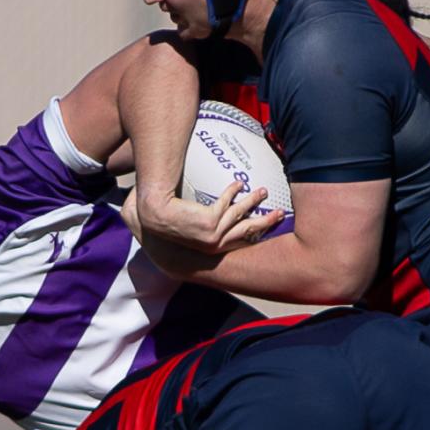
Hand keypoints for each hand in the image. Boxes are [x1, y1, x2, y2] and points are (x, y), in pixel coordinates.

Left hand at [135, 181, 284, 252]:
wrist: (148, 218)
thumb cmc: (158, 224)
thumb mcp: (180, 230)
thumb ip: (194, 226)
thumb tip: (205, 218)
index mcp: (209, 246)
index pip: (237, 242)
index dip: (254, 235)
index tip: (268, 227)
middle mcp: (214, 244)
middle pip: (248, 233)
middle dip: (265, 223)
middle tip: (280, 214)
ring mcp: (213, 235)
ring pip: (241, 217)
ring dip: (253, 202)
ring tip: (264, 191)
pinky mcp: (209, 222)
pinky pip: (227, 203)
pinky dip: (233, 192)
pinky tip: (238, 183)